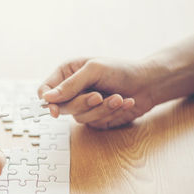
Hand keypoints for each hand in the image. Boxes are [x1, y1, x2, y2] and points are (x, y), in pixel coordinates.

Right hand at [38, 58, 155, 128]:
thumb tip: (47, 98)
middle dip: (83, 104)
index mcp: (66, 74)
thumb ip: (70, 85)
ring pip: (79, 117)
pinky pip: (94, 123)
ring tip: (118, 97)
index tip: (55, 111)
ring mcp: (83, 106)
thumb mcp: (93, 70)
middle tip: (99, 96)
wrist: (148, 84)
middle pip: (62, 107)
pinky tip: (123, 103)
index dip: (47, 101)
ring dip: (102, 109)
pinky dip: (110, 114)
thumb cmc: (121, 70)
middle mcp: (72, 91)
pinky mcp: (95, 118)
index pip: (45, 90)